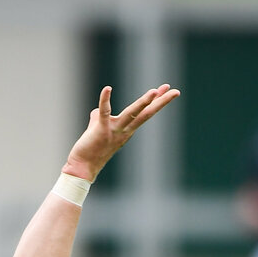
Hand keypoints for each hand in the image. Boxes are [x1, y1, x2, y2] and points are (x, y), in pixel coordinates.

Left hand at [64, 84, 179, 181]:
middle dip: (161, 102)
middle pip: (146, 114)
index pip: (144, 114)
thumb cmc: (90, 150)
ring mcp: (114, 131)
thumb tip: (96, 111)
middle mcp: (124, 131)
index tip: (168, 90)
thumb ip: (99, 118)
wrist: (82, 168)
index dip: (157, 102)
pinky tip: (107, 88)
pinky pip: (104, 112)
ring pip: (131, 114)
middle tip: (175, 91)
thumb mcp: (98, 130)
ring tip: (154, 91)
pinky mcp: (101, 130)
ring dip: (143, 103)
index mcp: (126, 131)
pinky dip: (105, 100)